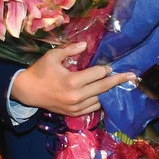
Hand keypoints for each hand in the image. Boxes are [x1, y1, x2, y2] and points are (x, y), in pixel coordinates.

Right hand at [10, 42, 133, 116]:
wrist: (27, 92)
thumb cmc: (40, 71)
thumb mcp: (52, 56)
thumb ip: (70, 50)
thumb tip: (86, 45)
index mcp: (72, 81)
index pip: (97, 74)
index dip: (105, 69)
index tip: (110, 66)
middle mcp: (76, 96)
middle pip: (103, 87)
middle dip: (118, 80)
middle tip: (132, 76)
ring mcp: (75, 107)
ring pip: (100, 99)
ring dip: (109, 92)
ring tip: (118, 85)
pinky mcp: (74, 113)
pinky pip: (93, 108)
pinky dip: (100, 101)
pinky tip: (105, 95)